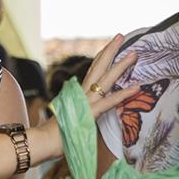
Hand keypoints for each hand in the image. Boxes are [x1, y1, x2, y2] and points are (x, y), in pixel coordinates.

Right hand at [29, 34, 138, 162]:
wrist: (41, 142)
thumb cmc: (53, 136)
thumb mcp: (68, 120)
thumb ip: (74, 113)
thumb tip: (74, 112)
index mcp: (78, 94)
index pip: (91, 71)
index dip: (101, 58)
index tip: (110, 46)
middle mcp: (82, 93)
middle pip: (98, 67)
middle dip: (111, 50)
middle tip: (121, 36)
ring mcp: (86, 102)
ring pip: (106, 79)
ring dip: (121, 66)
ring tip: (134, 54)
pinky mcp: (90, 113)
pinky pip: (109, 102)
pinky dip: (124, 94)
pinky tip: (136, 87)